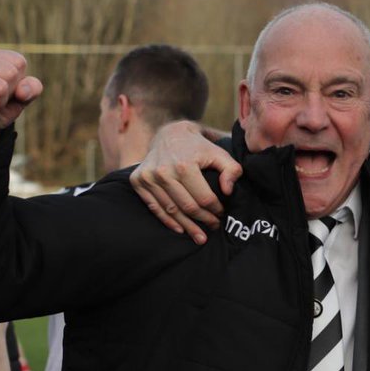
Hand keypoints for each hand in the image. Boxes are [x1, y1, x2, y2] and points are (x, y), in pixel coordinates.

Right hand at [128, 120, 240, 243]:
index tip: (221, 214)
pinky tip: (180, 229)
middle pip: (187, 206)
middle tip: (213, 227)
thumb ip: (231, 170)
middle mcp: (163, 172)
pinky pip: (154, 207)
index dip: (215, 209)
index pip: (203, 198)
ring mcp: (148, 177)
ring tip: (200, 236)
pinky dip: (167, 221)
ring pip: (171, 210)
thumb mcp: (219, 153)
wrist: (169, 133)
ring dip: (187, 226)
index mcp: (184, 165)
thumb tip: (228, 191)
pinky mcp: (138, 181)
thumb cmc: (199, 147)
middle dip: (203, 220)